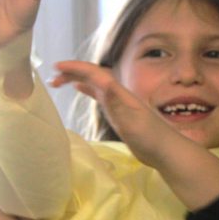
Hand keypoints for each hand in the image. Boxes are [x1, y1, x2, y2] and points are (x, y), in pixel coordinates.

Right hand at [51, 60, 218, 210]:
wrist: (166, 152)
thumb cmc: (150, 138)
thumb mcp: (131, 121)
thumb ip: (116, 102)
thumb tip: (102, 81)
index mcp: (120, 93)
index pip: (95, 73)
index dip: (75, 68)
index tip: (56, 67)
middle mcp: (119, 94)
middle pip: (93, 76)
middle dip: (72, 73)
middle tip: (52, 79)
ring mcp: (119, 104)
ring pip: (94, 85)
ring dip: (76, 80)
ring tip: (58, 83)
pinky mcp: (120, 114)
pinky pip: (100, 96)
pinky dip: (88, 90)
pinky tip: (80, 90)